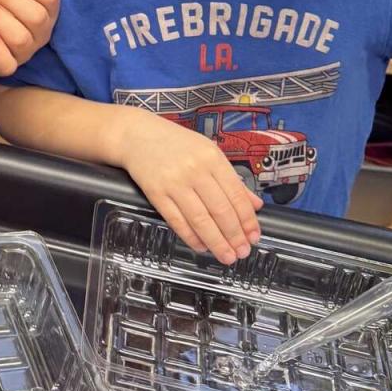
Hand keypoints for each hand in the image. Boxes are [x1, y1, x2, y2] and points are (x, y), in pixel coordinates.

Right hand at [115, 110, 262, 264]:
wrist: (136, 134)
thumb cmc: (175, 143)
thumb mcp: (208, 152)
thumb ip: (231, 178)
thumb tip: (255, 204)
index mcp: (212, 158)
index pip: (236, 195)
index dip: (248, 220)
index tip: (254, 236)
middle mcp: (195, 170)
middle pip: (221, 210)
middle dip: (235, 236)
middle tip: (243, 251)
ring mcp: (174, 182)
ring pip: (201, 220)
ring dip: (216, 242)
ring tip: (227, 256)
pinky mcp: (156, 193)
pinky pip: (177, 221)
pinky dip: (191, 237)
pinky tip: (202, 246)